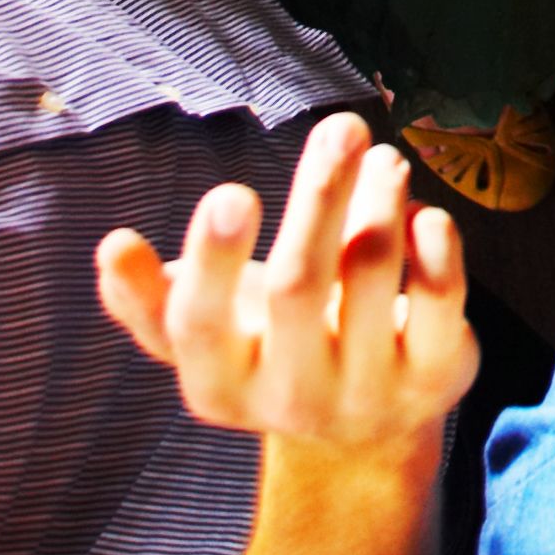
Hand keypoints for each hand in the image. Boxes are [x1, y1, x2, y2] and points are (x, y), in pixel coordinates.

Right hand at [97, 110, 476, 451]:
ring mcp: (368, 394)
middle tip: (339, 125)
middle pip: (299, 286)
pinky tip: (423, 211)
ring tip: (379, 154)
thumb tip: (113, 247)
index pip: (198, 326)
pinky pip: (442, 306)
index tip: (231, 192)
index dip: (211, 261)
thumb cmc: (271, 348)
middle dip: (320, 195)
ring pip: (374, 275)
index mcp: (218, 385)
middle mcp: (291, 399)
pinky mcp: (437, 380)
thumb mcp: (208, 335)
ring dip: (379, 199)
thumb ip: (151, 299)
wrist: (362, 428)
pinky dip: (437, 249)